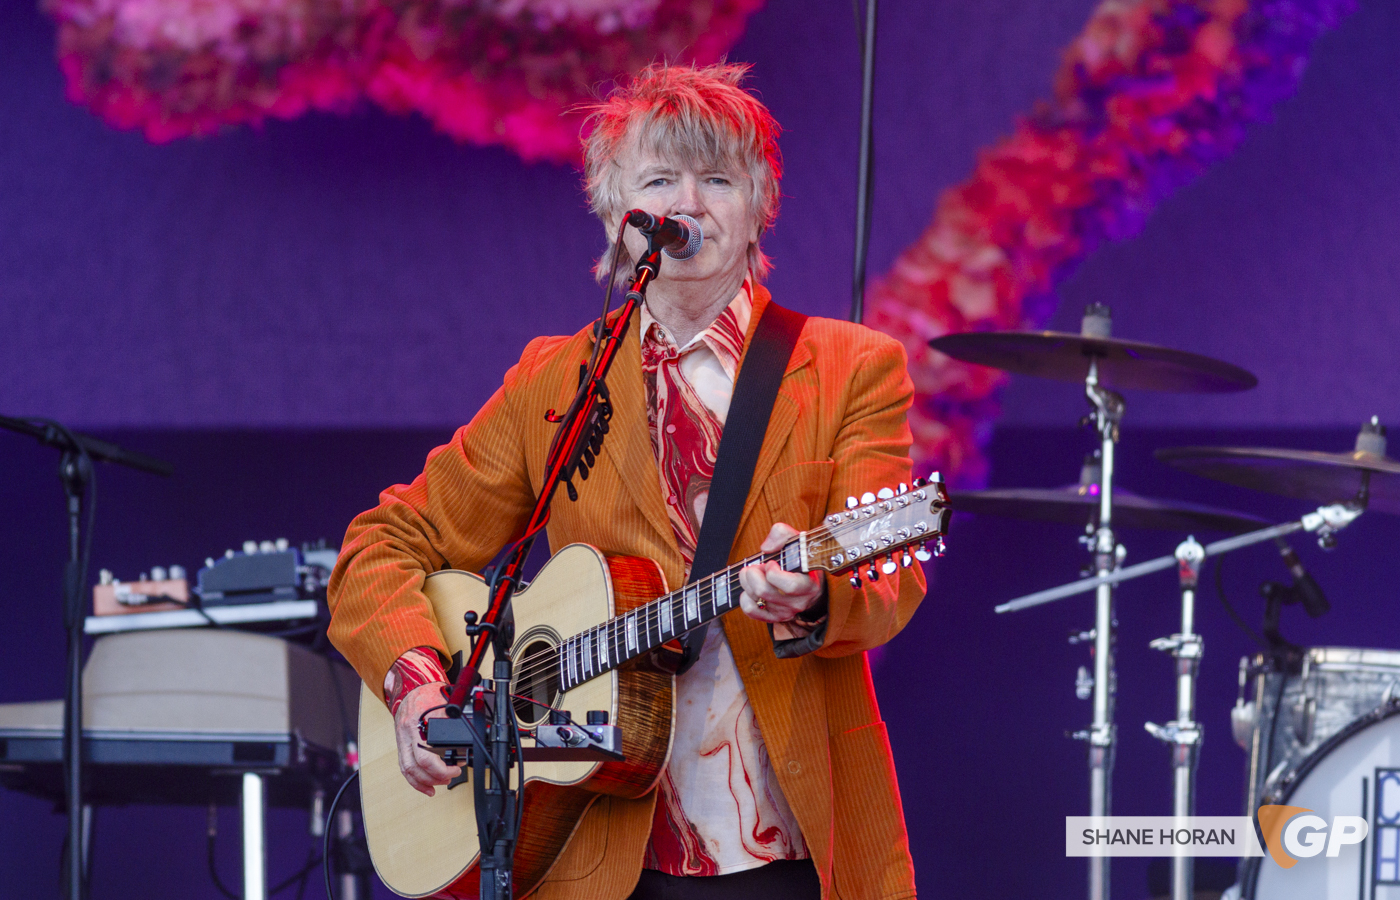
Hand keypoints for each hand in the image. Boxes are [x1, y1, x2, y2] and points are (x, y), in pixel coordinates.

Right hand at [393, 682, 461, 796]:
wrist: (411, 688)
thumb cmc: (428, 693)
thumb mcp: (445, 702)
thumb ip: (455, 718)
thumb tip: (474, 730)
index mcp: (417, 724)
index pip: (426, 755)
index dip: (442, 768)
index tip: (457, 767)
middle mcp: (407, 735)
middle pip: (416, 766)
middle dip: (435, 776)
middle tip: (451, 775)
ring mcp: (402, 741)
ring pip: (408, 770)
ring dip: (424, 782)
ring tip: (441, 783)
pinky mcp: (402, 745)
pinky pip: (404, 767)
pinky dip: (414, 781)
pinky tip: (426, 787)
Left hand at [737, 523, 823, 623]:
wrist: (809, 583)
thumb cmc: (801, 559)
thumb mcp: (797, 541)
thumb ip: (782, 534)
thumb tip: (765, 548)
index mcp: (808, 585)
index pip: (790, 585)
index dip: (773, 572)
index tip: (771, 563)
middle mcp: (798, 602)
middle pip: (764, 591)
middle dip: (752, 574)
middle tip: (755, 566)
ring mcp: (785, 612)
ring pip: (755, 599)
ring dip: (747, 582)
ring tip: (753, 573)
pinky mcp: (773, 618)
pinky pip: (750, 610)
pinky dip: (745, 597)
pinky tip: (751, 588)